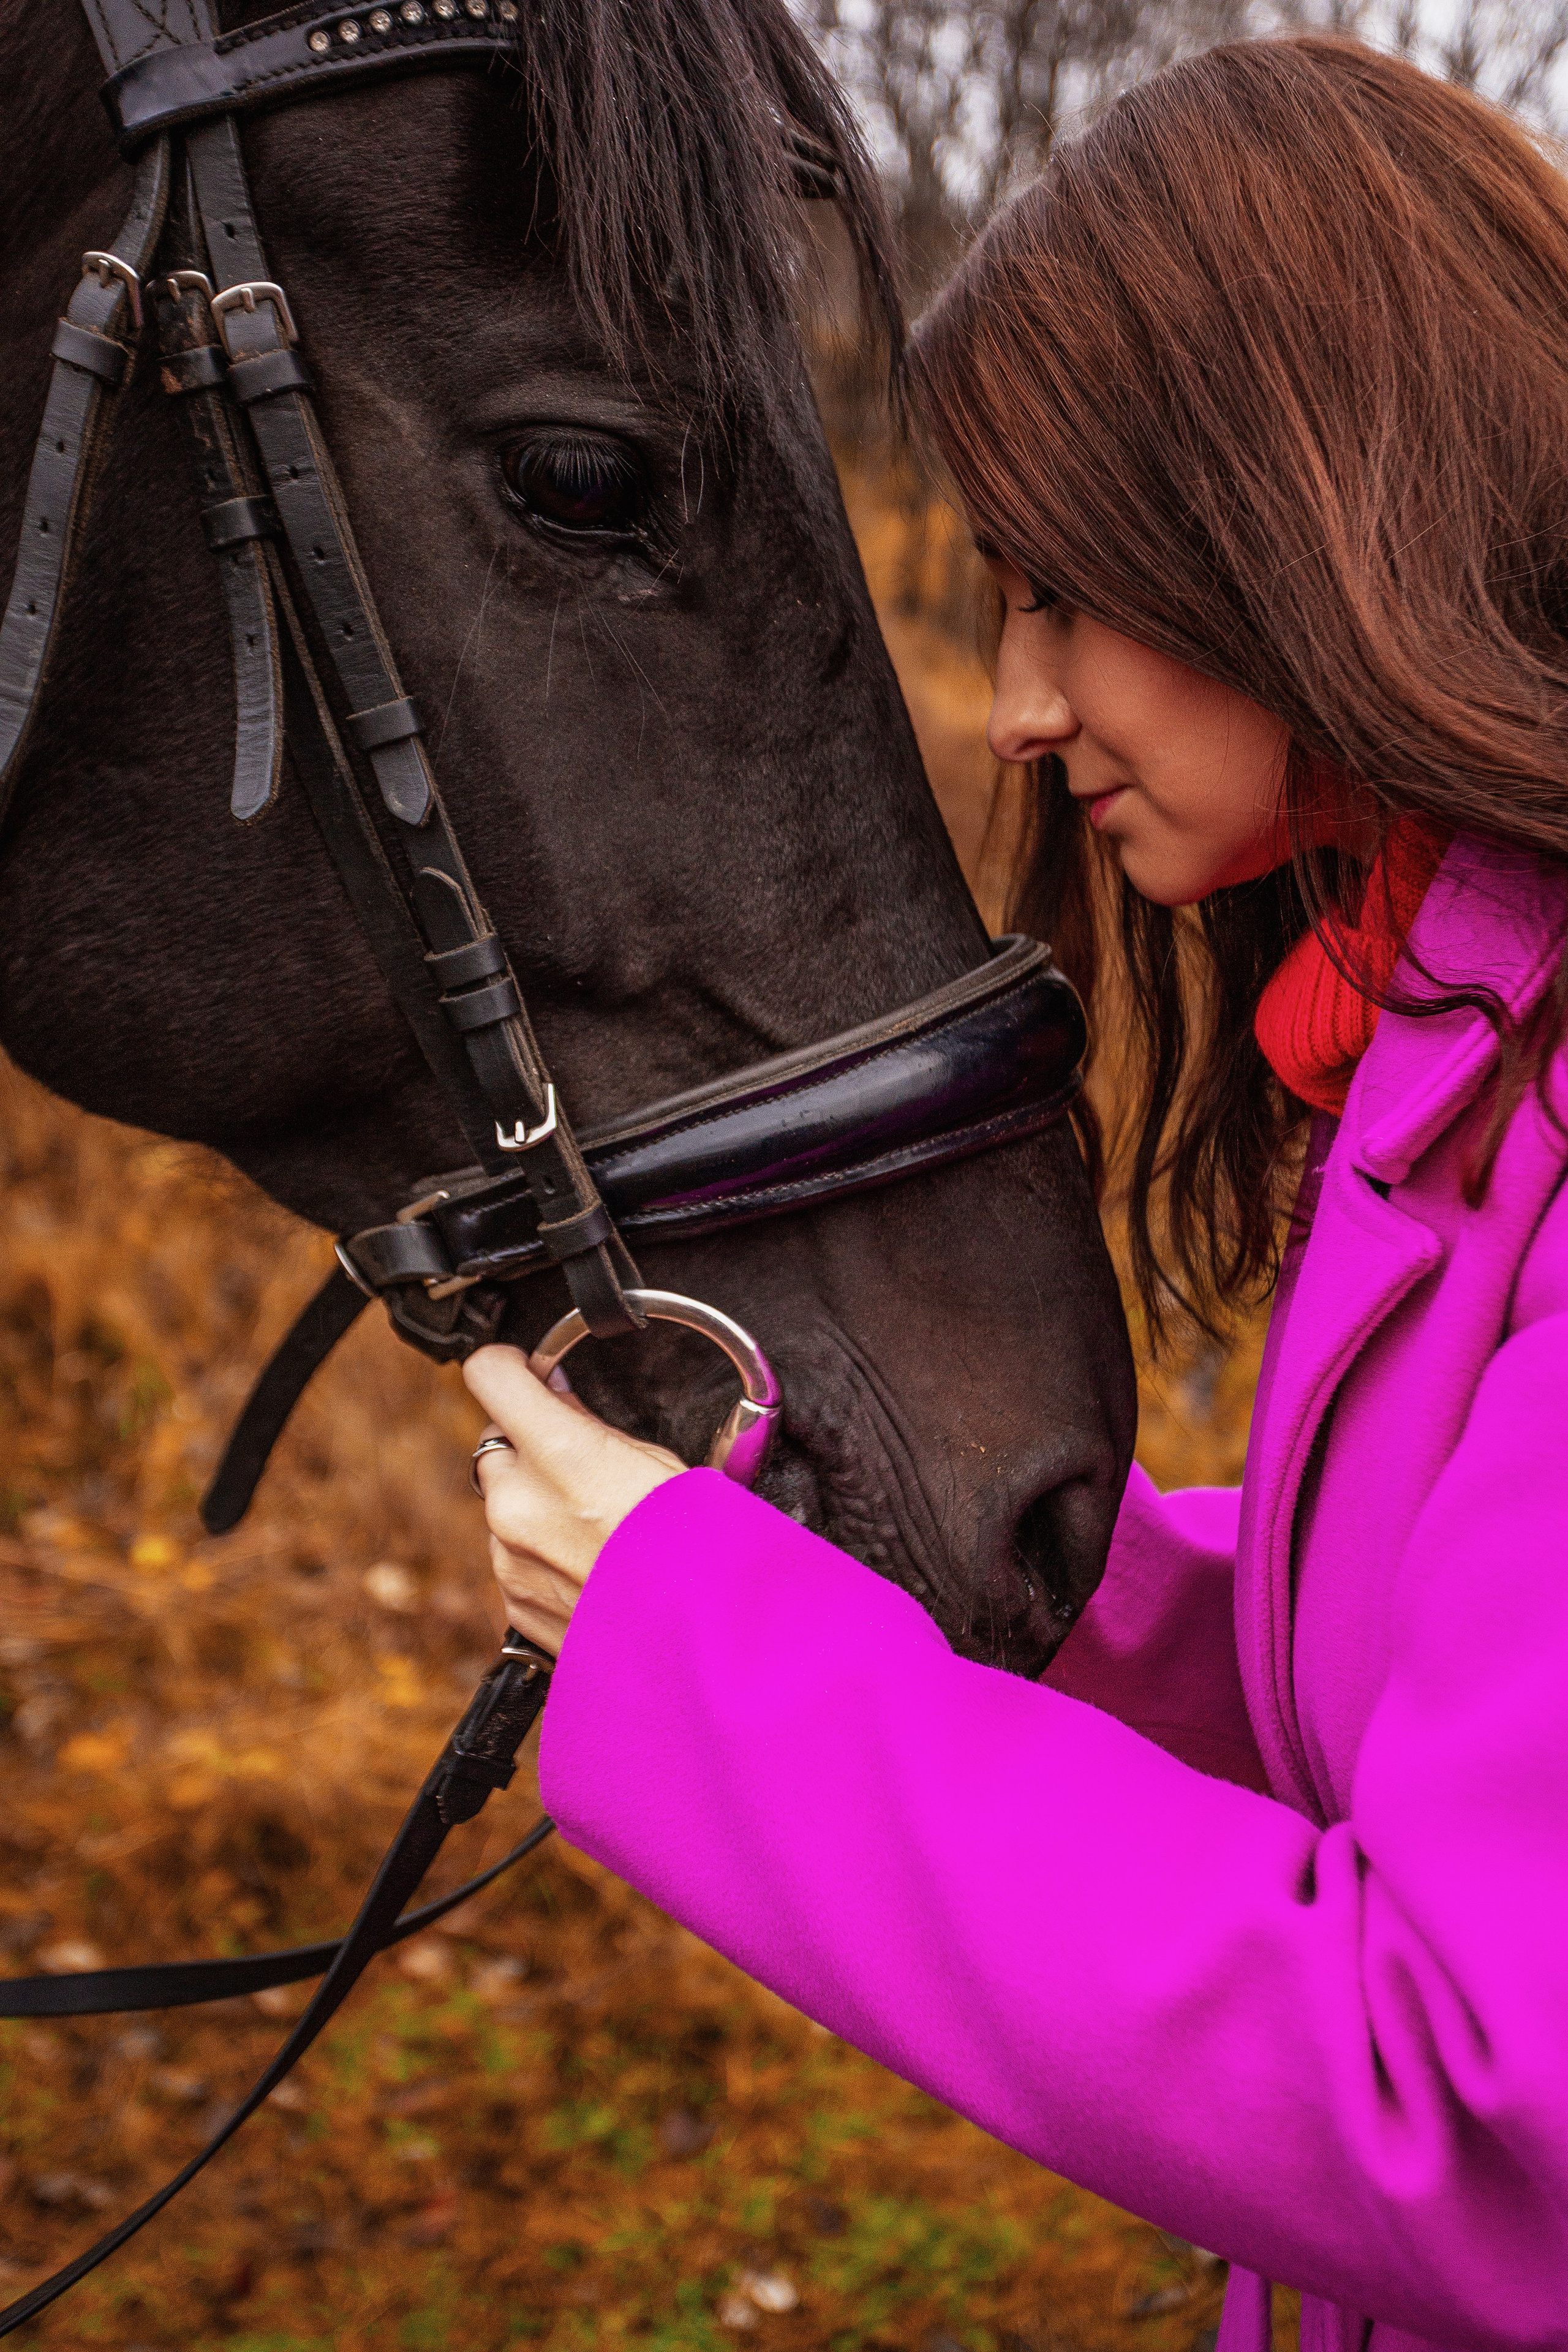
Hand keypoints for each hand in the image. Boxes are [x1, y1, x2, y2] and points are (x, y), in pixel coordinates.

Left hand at [463, 1343, 684, 1654]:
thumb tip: (555, 1397)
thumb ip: (590, 1427)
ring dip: (536, 1503)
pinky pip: (512, 1556)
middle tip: (582, 1461)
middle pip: (496, 1445)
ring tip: (600, 1526)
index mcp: (562, 1457)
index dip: (509, 1368)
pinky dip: (541, 1552)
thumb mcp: (659, 1465)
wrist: (704, 1645)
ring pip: (503, 1504)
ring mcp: (510, 1559)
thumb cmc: (699, 1557)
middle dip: (531, 1446)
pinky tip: (593, 1563)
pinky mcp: (513, 1602)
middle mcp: (520, 1507)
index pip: (491, 1376)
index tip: (522, 1372)